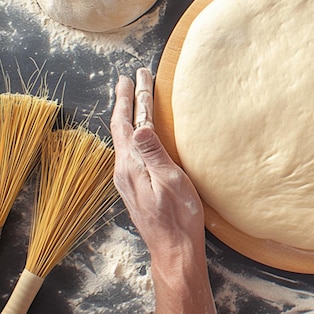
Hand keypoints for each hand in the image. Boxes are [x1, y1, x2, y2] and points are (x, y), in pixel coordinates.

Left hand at [110, 68, 214, 313]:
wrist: (173, 248)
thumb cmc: (178, 216)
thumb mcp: (171, 181)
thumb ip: (153, 154)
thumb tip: (138, 126)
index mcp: (131, 166)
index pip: (127, 124)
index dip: (130, 99)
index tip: (133, 77)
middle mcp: (124, 170)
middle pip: (122, 129)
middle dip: (126, 102)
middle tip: (129, 80)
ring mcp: (127, 180)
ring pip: (124, 140)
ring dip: (128, 117)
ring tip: (132, 100)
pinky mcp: (135, 187)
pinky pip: (130, 151)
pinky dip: (133, 133)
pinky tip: (138, 134)